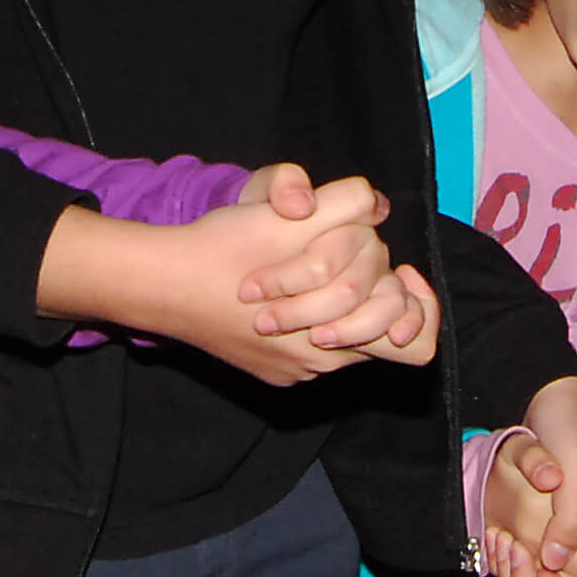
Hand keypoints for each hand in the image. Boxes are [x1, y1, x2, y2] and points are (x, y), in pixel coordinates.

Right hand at [142, 197, 404, 385]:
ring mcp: (292, 370)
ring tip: (309, 266)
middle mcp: (319, 364)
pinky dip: (308, 314)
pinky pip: (310, 345)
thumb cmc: (225, 248)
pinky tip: (281, 287)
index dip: (415, 305)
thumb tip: (378, 207)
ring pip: (343, 336)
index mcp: (334, 335)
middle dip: (370, 290)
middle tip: (344, 258)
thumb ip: (346, 205)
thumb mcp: (288, 215)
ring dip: (336, 299)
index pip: (412, 342)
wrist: (161, 284)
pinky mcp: (269, 370)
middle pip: (380, 333)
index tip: (395, 270)